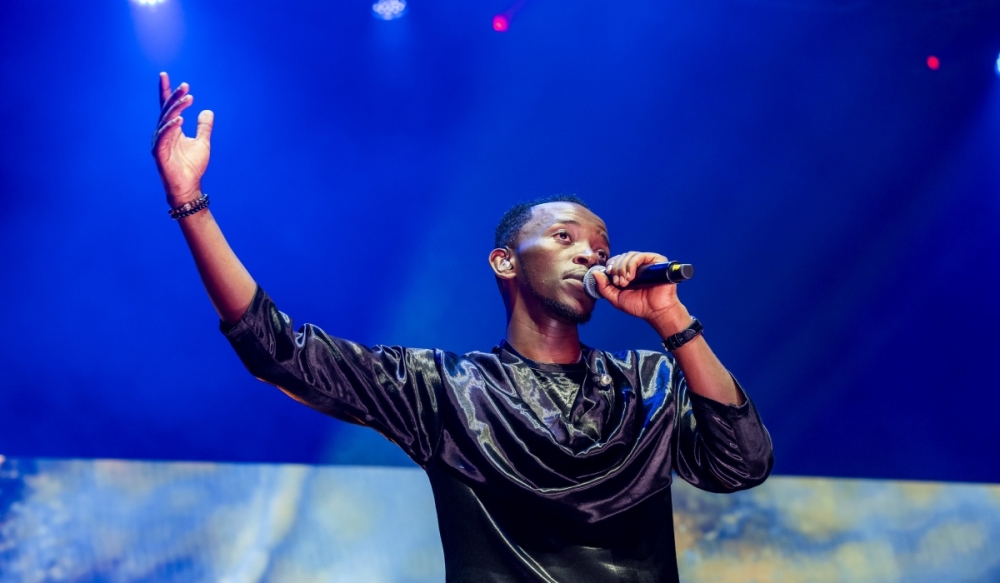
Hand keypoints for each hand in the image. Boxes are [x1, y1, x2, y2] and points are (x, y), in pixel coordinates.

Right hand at [152, 72, 213, 205]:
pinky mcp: (159, 152)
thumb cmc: (192, 166)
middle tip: (186, 86)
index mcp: (171, 129)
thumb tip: (208, 111)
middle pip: (167, 109)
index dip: (167, 91)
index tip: (165, 74)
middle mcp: (163, 132)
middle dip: (176, 96)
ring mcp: (160, 142)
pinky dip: (171, 127)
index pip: (167, 106)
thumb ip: (204, 127)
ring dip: (177, 108)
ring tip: (188, 98)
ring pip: (166, 119)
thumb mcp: (202, 143)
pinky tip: (180, 119)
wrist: (189, 186)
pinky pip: (163, 136)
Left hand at [595, 251, 687, 325]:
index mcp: (628, 272)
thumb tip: (595, 272)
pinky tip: (631, 276)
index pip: (615, 261)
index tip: (609, 274)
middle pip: (621, 257)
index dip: (610, 266)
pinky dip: (632, 265)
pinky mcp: (656, 261)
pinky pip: (640, 256)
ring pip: (629, 255)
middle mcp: (638, 266)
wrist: (656, 311)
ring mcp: (647, 262)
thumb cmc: (639, 306)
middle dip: (616, 269)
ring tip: (625, 282)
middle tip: (619, 283)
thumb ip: (604, 287)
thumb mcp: (616, 298)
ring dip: (623, 268)